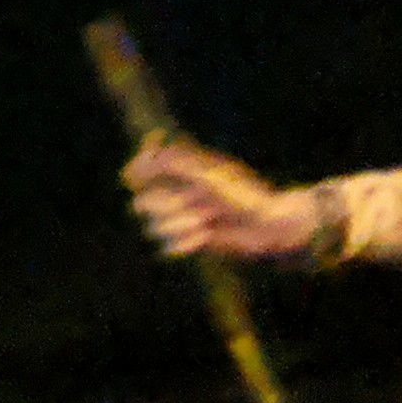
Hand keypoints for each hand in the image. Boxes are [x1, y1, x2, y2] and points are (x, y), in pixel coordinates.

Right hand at [123, 136, 323, 263]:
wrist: (268, 226)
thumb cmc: (242, 195)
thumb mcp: (205, 175)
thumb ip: (172, 163)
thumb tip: (142, 155)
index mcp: (185, 173)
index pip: (146, 170)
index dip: (138, 173)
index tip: (133, 177)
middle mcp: (182, 195)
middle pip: (145, 203)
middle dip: (163, 205)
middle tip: (189, 204)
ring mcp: (187, 219)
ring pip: (156, 227)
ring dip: (180, 225)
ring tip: (204, 223)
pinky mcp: (194, 242)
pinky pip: (169, 247)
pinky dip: (185, 244)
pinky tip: (204, 239)